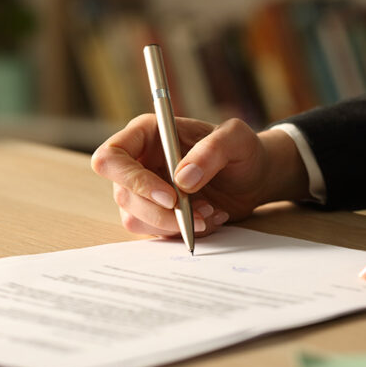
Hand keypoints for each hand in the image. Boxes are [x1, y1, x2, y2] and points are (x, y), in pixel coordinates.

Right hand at [91, 114, 309, 236]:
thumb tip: (183, 179)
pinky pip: (155, 232)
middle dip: (161, 213)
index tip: (170, 197)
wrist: (254, 177)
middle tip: (200, 214)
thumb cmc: (242, 150)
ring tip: (210, 213)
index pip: (111, 157)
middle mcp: (138, 162)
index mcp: (146, 134)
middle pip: (123, 195)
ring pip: (135, 219)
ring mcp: (143, 191)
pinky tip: (209, 219)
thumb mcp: (237, 139)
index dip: (132, 180)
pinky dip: (182, 232)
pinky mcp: (155, 213)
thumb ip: (212, 151)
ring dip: (173, 225)